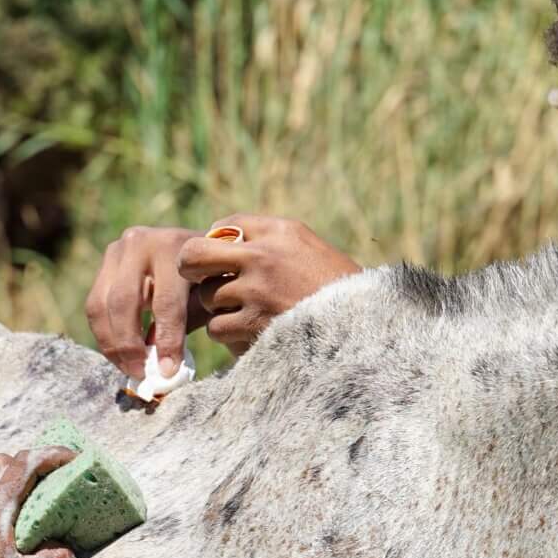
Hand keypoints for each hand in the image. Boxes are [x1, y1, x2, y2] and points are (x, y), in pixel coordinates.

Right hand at [84, 225, 204, 380]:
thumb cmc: (210, 276)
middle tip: (141, 373)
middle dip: (129, 345)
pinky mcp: (105, 263)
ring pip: (100, 305)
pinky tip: (121, 355)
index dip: (166, 341)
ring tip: (129, 368)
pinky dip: (105, 334)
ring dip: (111, 344)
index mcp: (174, 247)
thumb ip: (187, 325)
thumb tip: (164, 369)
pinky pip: (94, 306)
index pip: (166, 302)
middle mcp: (140, 242)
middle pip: (123, 302)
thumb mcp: (208, 295)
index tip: (168, 372)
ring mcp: (117, 250)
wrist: (198, 247)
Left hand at [176, 215, 360, 356]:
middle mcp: (265, 255)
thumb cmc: (333, 288)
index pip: (225, 224)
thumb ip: (266, 239)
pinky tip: (249, 331)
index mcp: (281, 230)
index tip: (224, 258)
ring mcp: (258, 290)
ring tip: (246, 311)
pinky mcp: (255, 323)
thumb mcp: (307, 247)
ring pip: (206, 296)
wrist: (365, 326)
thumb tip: (215, 236)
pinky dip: (228, 333)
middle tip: (203, 278)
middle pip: (195, 253)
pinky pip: (216, 327)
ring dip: (219, 307)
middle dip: (192, 266)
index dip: (216, 242)